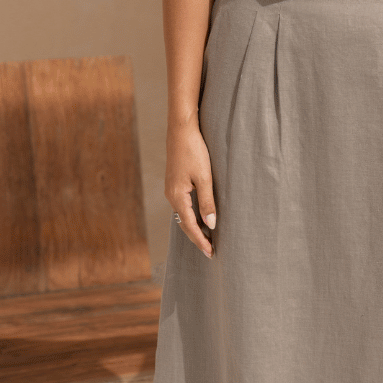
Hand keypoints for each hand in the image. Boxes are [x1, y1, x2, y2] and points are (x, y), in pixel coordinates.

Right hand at [165, 120, 215, 258]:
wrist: (181, 129)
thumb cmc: (194, 151)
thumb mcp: (205, 178)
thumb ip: (208, 202)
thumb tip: (211, 225)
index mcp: (177, 196)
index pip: (190, 225)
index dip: (201, 240)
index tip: (211, 253)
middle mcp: (171, 195)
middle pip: (184, 223)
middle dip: (197, 237)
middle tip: (210, 251)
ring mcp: (171, 189)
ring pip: (183, 214)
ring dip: (194, 227)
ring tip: (207, 237)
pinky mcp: (174, 182)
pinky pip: (182, 205)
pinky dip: (191, 215)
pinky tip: (200, 217)